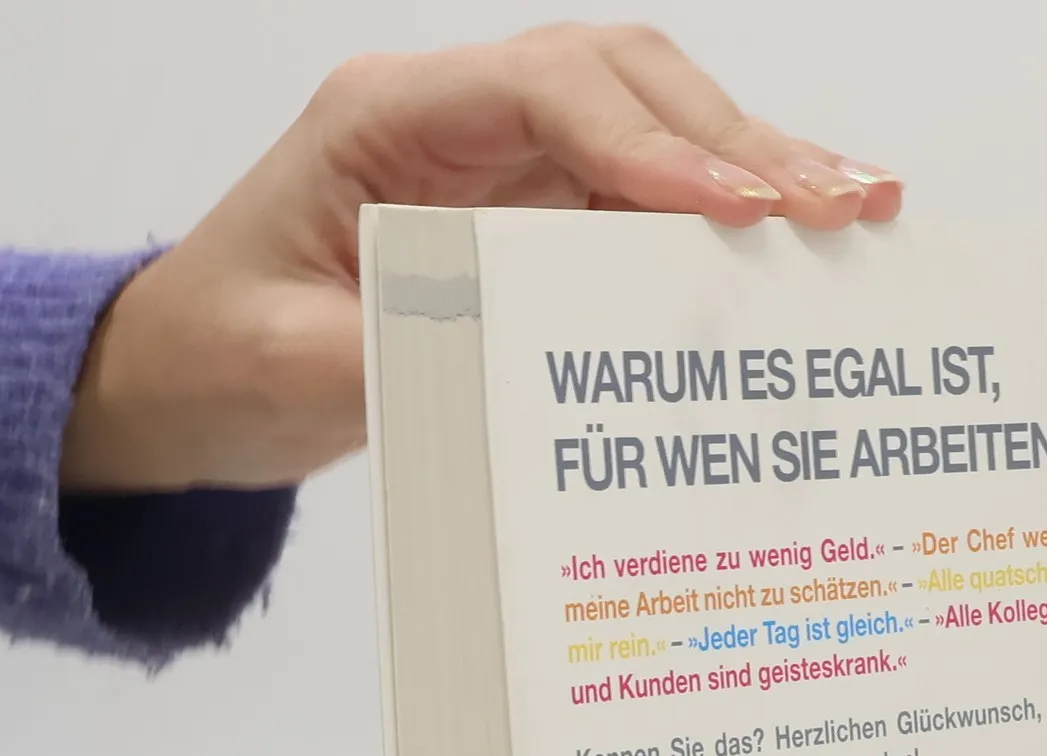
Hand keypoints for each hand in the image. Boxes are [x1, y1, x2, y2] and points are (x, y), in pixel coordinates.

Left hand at [60, 26, 901, 492]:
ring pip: (654, 130)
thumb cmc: (218, 358)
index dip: (654, 147)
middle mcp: (457, 119)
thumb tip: (530, 360)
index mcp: (387, 119)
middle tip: (848, 203)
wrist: (186, 378)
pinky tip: (795, 249)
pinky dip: (721, 221)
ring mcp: (500, 164)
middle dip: (743, 142)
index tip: (739, 216)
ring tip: (860, 211)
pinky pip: (641, 202)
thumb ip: (401, 353)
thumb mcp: (287, 370)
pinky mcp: (528, 218)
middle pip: (627, 86)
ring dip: (757, 168)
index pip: (548, 93)